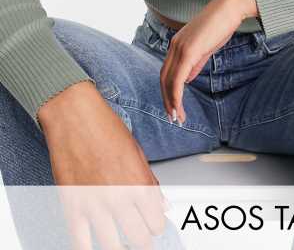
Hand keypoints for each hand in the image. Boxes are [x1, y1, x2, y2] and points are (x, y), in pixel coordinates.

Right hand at [39, 82, 169, 248]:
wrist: (74, 116)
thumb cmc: (106, 128)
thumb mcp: (136, 152)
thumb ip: (150, 181)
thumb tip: (162, 204)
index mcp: (139, 183)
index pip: (156, 222)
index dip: (156, 225)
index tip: (153, 224)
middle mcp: (119, 197)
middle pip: (138, 239)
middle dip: (141, 239)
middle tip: (139, 236)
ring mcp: (95, 205)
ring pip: (112, 246)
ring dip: (118, 246)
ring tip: (119, 241)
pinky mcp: (72, 207)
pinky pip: (81, 242)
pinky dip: (88, 247)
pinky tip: (93, 245)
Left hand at [160, 0, 258, 124]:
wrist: (230, 8)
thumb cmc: (221, 24)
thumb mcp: (206, 47)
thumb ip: (195, 63)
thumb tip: (187, 79)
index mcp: (177, 44)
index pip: (167, 72)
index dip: (168, 91)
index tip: (174, 107)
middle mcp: (174, 46)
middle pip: (164, 78)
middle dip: (167, 100)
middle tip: (173, 117)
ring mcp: (179, 48)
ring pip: (168, 80)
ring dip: (171, 101)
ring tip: (177, 117)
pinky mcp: (188, 51)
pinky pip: (178, 78)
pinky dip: (176, 94)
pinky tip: (179, 106)